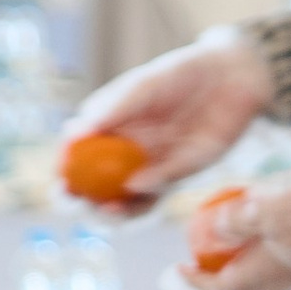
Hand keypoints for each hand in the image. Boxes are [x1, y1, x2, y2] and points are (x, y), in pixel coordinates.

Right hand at [64, 34, 273, 204]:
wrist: (230, 76)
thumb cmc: (179, 74)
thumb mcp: (142, 86)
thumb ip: (111, 110)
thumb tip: (72, 134)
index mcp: (107, 135)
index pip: (76, 165)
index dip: (65, 179)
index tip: (60, 183)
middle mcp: (124, 157)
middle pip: (97, 194)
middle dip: (84, 206)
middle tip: (79, 204)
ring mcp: (152, 170)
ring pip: (127, 204)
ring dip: (114, 215)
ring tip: (108, 211)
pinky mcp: (180, 176)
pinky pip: (160, 192)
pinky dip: (146, 194)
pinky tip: (137, 185)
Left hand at [192, 162, 290, 289]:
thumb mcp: (266, 206)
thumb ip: (235, 222)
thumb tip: (210, 230)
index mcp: (263, 277)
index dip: (194, 283)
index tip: (178, 268)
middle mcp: (282, 289)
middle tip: (201, 274)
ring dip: (242, 283)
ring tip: (231, 259)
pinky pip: (283, 281)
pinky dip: (265, 271)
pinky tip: (265, 246)